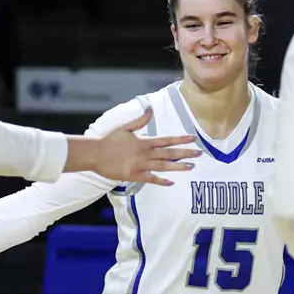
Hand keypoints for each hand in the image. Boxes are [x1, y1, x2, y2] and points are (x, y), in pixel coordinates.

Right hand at [86, 107, 200, 184]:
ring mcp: (140, 165)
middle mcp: (144, 153)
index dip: (180, 139)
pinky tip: (171, 182)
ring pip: (163, 166)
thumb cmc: (108, 140)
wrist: (94, 153)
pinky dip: (161, 181)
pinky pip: (150, 179)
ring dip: (178, 167)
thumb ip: (139, 121)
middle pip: (168, 153)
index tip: (192, 139)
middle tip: (198, 154)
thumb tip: (150, 110)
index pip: (166, 140)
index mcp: (143, 141)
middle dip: (185, 153)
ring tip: (190, 167)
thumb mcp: (124, 128)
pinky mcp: (134, 175)